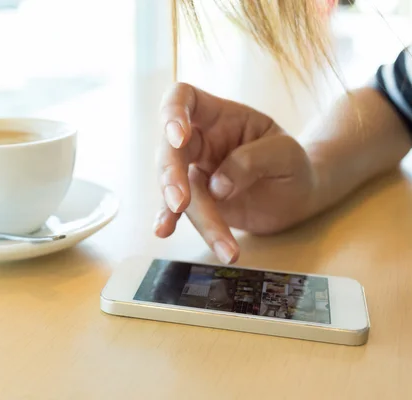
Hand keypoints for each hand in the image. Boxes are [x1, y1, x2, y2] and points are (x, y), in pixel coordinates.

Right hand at [155, 83, 317, 263]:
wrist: (298, 197)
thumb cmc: (293, 165)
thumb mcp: (286, 154)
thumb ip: (253, 161)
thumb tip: (216, 186)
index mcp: (220, 116)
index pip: (184, 98)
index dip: (173, 112)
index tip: (178, 138)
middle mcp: (200, 141)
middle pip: (170, 149)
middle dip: (171, 175)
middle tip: (180, 201)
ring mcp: (195, 171)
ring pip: (177, 188)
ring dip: (188, 214)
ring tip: (222, 246)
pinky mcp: (197, 199)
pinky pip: (179, 209)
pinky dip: (171, 220)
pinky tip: (163, 231)